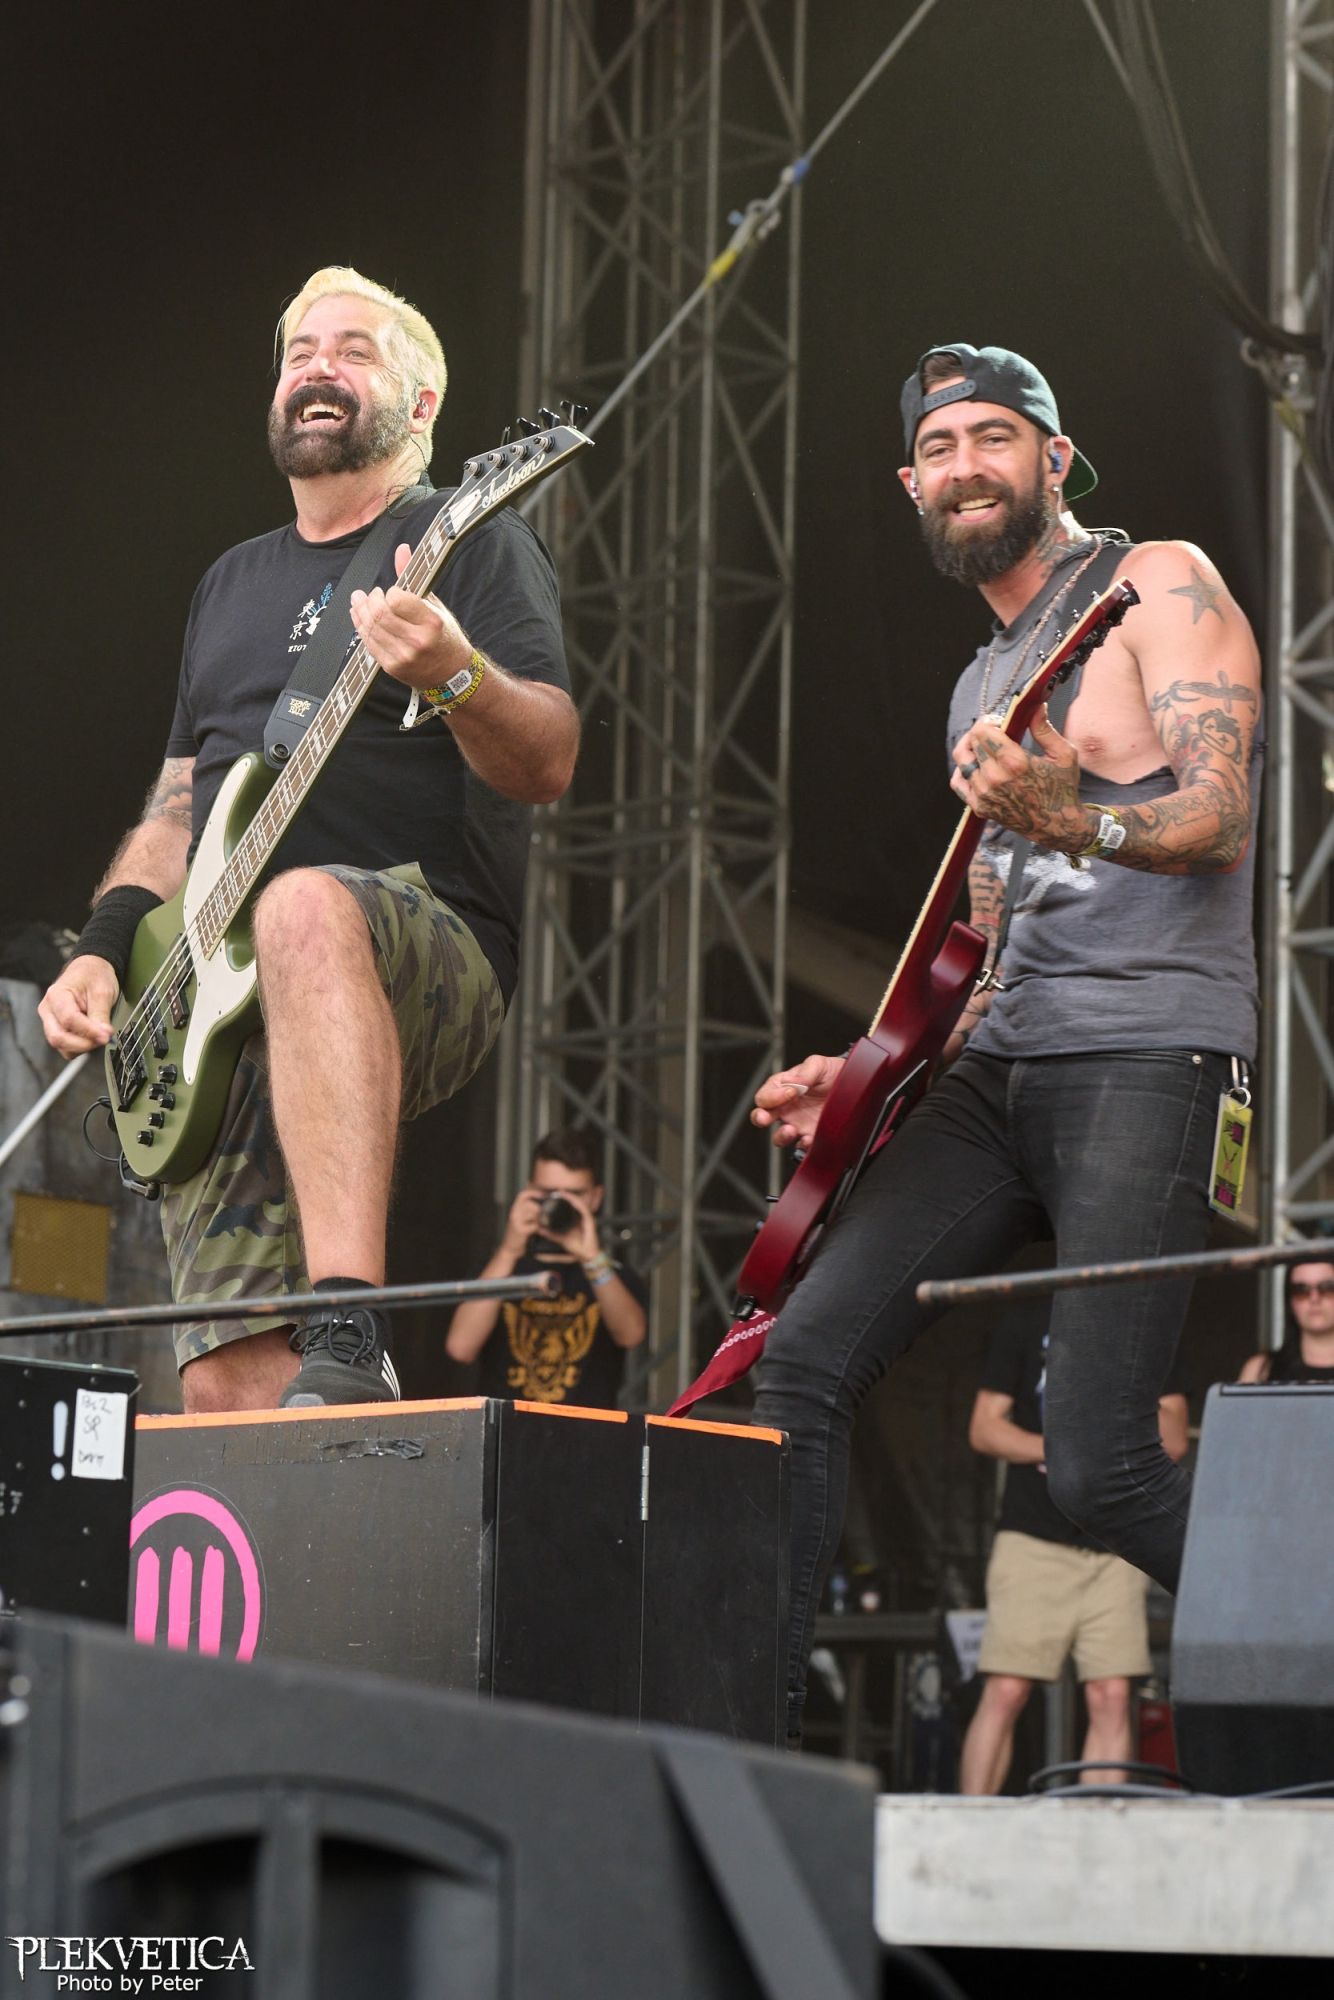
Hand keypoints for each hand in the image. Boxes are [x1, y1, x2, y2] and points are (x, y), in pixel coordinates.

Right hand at [37, 954, 118, 1056]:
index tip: (106, 1036)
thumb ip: (101, 1014)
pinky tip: (91, 1037)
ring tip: (99, 1036)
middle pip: (57, 1037)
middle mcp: (48, 1009)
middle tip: (103, 1039)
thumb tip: (103, 1035)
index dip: (89, 1031)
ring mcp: (50, 1021)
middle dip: (83, 1044)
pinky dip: (79, 1047)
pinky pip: (65, 1047)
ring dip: (82, 1047)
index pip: (69, 1019)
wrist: (90, 970)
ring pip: (61, 1045)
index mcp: (56, 995)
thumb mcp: (102, 991)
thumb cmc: (94, 976)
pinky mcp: (56, 1029)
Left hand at [349, 543, 473, 690]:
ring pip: (370, 628)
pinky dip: (360, 627)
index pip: (397, 600)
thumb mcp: (435, 606)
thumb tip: (401, 549)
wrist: (451, 674)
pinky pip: (368, 643)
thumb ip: (414, 578)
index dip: (389, 592)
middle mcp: (417, 641)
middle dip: (369, 600)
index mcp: (431, 622)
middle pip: (379, 614)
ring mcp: (403, 656)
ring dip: (360, 611)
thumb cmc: (444, 636)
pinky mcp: (392, 667)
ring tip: (358, 601)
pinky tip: (359, 617)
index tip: (391, 591)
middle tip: (368, 594)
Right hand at [501, 1187, 543, 1257]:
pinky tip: (537, 1232)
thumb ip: (530, 1211)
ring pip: (533, 1214)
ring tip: (538, 1225)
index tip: (544, 1194)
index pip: (522, 1194)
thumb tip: (544, 1203)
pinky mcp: (519, 1230)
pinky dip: (538, 1229)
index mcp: (515, 1209)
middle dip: (539, 1210)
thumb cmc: (519, 1234)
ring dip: (539, 1220)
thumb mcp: (523, 1220)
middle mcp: (514, 1213)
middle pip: (531, 1204)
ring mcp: (516, 1221)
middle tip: (540, 1218)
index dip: (533, 1192)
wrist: (510, 1249)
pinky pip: (534, 1225)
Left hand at [543, 1190, 600, 1262]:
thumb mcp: (561, 1238)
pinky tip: (571, 1199)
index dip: (564, 1199)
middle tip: (558, 1190)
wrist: (587, 1255)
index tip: (554, 1195)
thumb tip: (541, 1229)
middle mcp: (583, 1217)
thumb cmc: (577, 1247)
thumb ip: (551, 1234)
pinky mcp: (590, 1221)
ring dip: (571, 1197)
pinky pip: (584, 1209)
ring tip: (562, 1193)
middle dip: (567, 1195)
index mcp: (577, 1219)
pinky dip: (577, 1203)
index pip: (571, 1206)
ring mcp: (587, 1218)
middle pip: (576, 1202)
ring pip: (579, 1203)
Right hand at [751, 1053, 844, 1149]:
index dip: (773, 1096)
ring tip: (790, 1130)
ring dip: (781, 1136)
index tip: (791, 1092)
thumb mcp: (820, 1064)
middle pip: (762, 1117)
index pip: (765, 1095)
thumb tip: (794, 1082)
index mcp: (783, 1088)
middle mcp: (786, 1108)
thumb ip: (806, 1070)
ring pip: (779, 1136)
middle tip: (765, 1117)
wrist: (854, 1085)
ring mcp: (798, 1123)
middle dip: (760, 1118)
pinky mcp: (811, 1135)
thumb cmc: (831, 1073)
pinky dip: (804, 1146)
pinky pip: (802, 1146)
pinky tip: (809, 1139)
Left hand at [950, 706, 1086, 850]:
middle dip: (980, 732)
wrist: (1056, 826)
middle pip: (970, 743)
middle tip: (994, 732)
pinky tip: (976, 765)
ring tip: (983, 746)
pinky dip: (963, 770)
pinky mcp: (979, 806)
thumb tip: (1035, 707)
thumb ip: (1045, 729)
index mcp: (1014, 763)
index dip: (988, 721)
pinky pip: (958, 782)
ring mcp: (984, 794)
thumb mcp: (1063, 755)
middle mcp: (994, 778)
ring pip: (961, 760)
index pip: (982, 731)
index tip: (999, 722)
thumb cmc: (1062, 790)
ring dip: (970, 748)